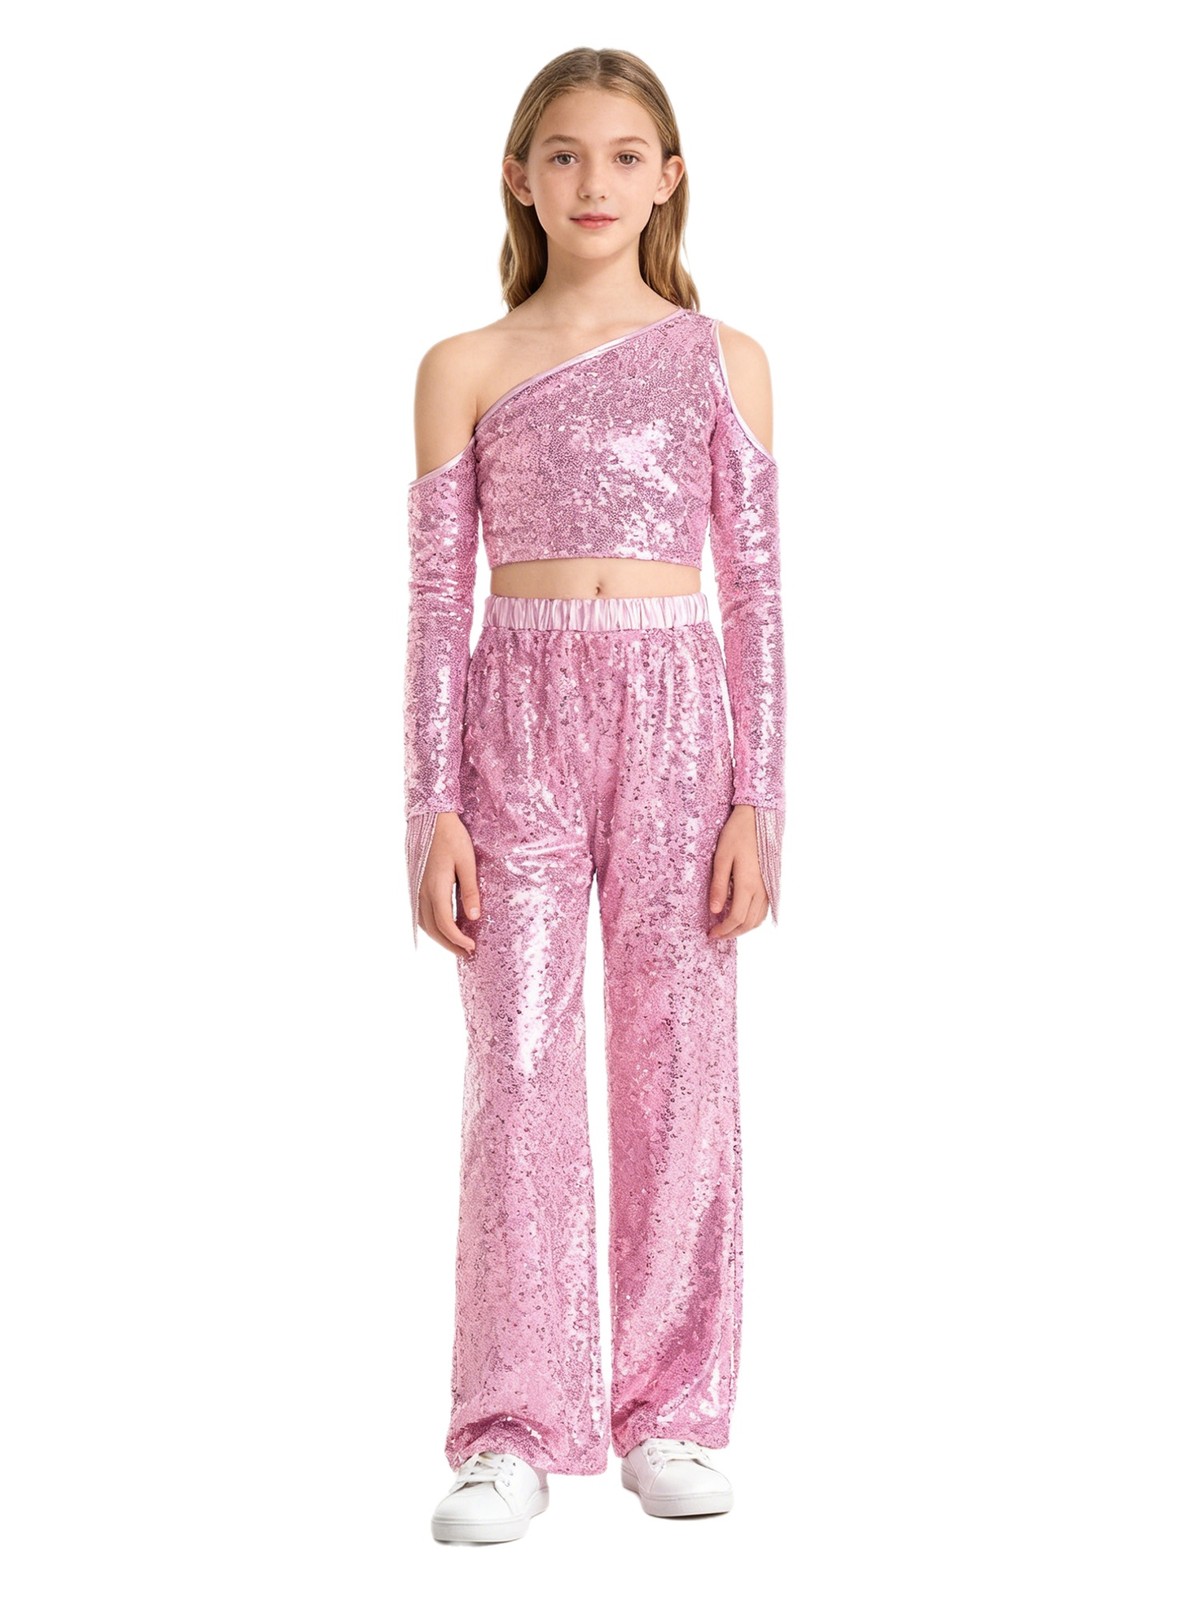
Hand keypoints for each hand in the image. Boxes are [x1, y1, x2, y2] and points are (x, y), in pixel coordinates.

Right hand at [417, 811, 481, 956]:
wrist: (432, 818)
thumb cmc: (453, 837)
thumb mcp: (467, 862)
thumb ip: (470, 890)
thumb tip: (474, 916)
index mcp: (436, 887)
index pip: (445, 923)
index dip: (458, 939)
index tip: (472, 947)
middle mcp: (422, 891)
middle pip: (433, 928)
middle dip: (449, 944)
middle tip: (467, 954)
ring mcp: (417, 888)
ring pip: (424, 923)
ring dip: (440, 937)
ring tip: (457, 945)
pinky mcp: (416, 884)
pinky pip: (421, 913)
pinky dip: (432, 926)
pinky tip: (444, 927)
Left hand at [707, 804, 768, 938]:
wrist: (758, 818)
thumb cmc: (736, 835)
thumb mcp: (721, 858)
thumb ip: (718, 886)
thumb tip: (715, 911)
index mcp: (748, 884)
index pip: (736, 918)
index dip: (723, 930)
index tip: (710, 933)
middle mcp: (761, 890)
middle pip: (748, 923)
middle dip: (731, 933)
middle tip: (716, 935)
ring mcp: (768, 887)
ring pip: (758, 919)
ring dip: (742, 928)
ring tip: (726, 928)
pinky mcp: (770, 884)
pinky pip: (763, 910)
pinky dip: (752, 919)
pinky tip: (740, 915)